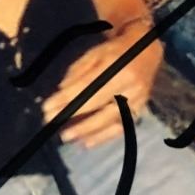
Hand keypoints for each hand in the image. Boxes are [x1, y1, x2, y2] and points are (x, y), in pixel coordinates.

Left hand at [42, 19, 161, 146]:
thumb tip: (62, 91)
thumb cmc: (116, 51)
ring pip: (111, 119)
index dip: (67, 98)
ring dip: (87, 130)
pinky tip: (87, 143)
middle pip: (99, 104)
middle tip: (52, 124)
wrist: (148, 52)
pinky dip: (104, 137)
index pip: (88, 85)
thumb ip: (78, 71)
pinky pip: (121, 127)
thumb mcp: (95, 53)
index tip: (47, 108)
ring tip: (67, 137)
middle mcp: (130, 83)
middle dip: (73, 115)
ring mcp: (137, 99)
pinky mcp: (140, 109)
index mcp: (117, 66)